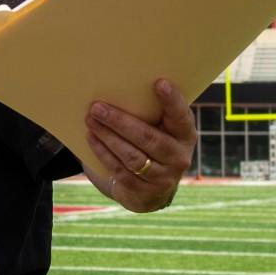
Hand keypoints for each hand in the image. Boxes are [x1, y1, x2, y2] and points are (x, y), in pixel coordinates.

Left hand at [87, 78, 195, 213]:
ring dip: (108, 137)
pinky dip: (103, 153)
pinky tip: (91, 138)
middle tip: (97, 107)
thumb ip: (151, 112)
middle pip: (149, 138)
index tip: (159, 82)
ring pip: (132, 156)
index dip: (172, 101)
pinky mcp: (143, 192)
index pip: (181, 116)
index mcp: (185, 134)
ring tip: (90, 120)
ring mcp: (163, 178)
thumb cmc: (151, 143)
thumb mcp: (160, 129)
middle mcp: (179, 157)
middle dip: (120, 121)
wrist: (151, 189)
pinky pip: (120, 170)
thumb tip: (118, 85)